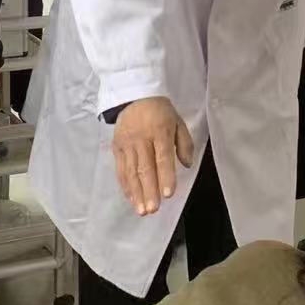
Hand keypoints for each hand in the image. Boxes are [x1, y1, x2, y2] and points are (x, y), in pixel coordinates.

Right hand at [112, 96, 193, 215]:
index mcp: (159, 131)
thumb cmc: (161, 111)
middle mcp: (141, 139)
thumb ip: (184, 143)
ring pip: (130, 172)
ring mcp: (126, 144)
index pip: (163, 157)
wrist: (134, 94)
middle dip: (149, 191)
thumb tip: (187, 165)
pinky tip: (131, 199)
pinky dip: (126, 185)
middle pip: (145, 168)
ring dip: (136, 193)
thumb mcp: (178, 121)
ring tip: (141, 210)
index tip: (168, 194)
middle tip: (152, 210)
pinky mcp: (116, 147)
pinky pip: (120, 169)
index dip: (166, 176)